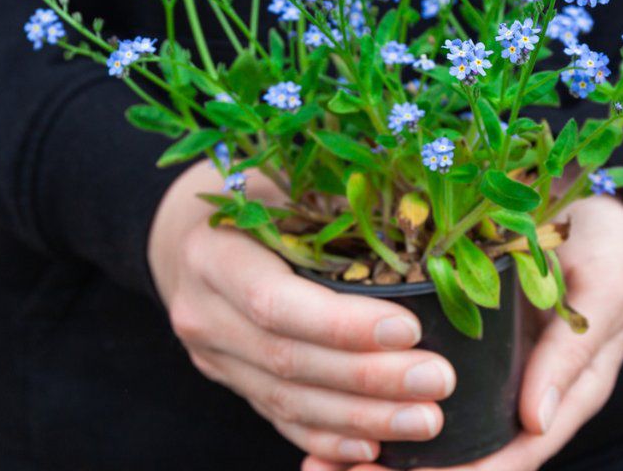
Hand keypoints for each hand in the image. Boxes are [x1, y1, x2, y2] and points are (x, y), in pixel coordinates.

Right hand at [149, 162, 457, 464]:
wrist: (184, 235)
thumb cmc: (250, 195)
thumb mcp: (280, 179)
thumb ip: (330, 198)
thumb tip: (415, 210)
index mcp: (213, 254)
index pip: (275, 303)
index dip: (342, 324)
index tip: (409, 329)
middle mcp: (204, 313)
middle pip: (288, 361)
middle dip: (368, 379)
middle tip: (438, 382)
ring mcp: (214, 358)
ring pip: (288, 400)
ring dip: (362, 417)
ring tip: (427, 419)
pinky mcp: (231, 383)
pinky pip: (280, 419)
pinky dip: (327, 437)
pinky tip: (375, 447)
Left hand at [303, 192, 622, 470]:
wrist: (588, 207)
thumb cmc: (604, 247)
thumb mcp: (603, 290)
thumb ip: (573, 351)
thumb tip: (537, 422)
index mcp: (566, 394)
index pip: (515, 455)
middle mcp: (524, 395)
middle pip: (468, 457)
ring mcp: (492, 374)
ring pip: (437, 430)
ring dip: (384, 449)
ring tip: (321, 465)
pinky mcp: (464, 345)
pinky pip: (419, 387)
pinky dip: (380, 407)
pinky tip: (330, 415)